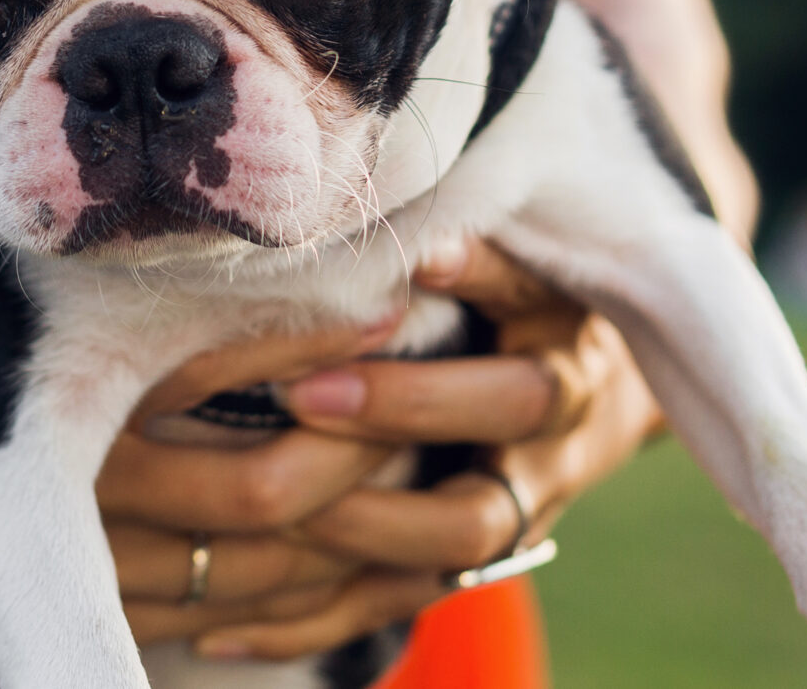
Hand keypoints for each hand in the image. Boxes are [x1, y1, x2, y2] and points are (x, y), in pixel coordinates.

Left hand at [94, 239, 659, 660]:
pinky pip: (394, 604)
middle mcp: (554, 419)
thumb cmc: (510, 298)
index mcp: (559, 325)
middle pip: (507, 413)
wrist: (587, 398)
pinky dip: (309, 622)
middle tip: (306, 390)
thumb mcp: (502, 248)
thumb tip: (377, 174)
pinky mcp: (466, 566)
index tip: (416, 255)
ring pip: (462, 530)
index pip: (529, 298)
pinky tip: (218, 632)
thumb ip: (446, 224)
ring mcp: (520, 499)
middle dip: (407, 403)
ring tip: (274, 509)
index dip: (478, 276)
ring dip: (366, 521)